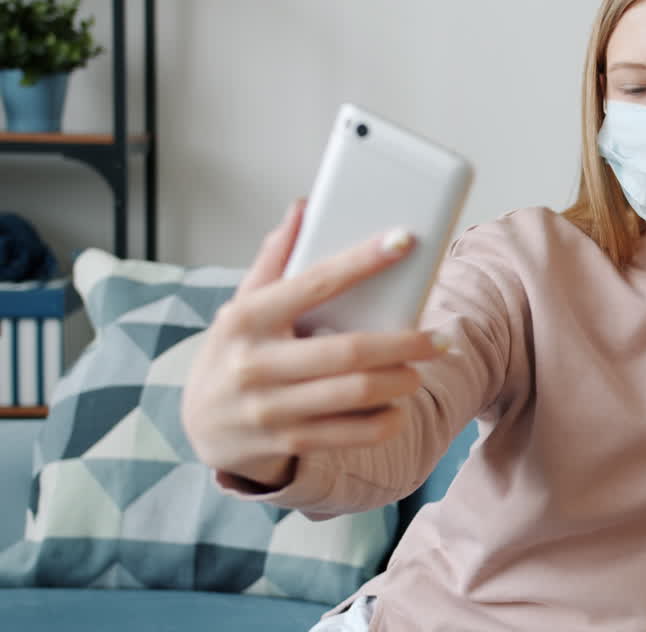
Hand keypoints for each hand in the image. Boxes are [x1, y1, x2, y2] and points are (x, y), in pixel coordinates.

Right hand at [181, 200, 450, 488]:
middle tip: (439, 340)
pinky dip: (386, 421)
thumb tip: (303, 207)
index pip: (316, 281)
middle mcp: (254, 363)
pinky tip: (398, 408)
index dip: (363, 260)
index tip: (404, 240)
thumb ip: (275, 260)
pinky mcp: (285, 442)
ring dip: (401, 382)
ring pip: (356, 393)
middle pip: (349, 351)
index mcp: (247, 318)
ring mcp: (269, 408)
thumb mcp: (243, 305)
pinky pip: (352, 434)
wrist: (202, 428)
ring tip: (419, 371)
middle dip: (406, 344)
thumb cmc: (235, 353)